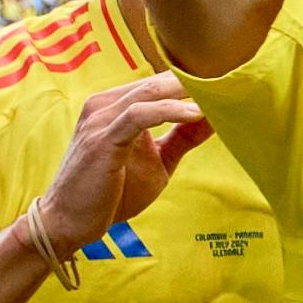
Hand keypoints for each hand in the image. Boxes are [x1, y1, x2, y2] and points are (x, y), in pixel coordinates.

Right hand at [33, 74, 213, 254]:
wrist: (68, 222)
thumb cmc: (111, 193)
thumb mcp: (157, 162)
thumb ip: (182, 139)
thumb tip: (214, 119)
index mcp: (116, 106)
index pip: (160, 83)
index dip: (195, 81)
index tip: (231, 82)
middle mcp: (105, 105)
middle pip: (158, 81)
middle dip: (197, 79)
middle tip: (234, 80)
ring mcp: (100, 119)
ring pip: (150, 92)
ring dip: (188, 91)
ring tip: (220, 92)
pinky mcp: (101, 139)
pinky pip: (139, 115)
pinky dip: (170, 111)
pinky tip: (195, 115)